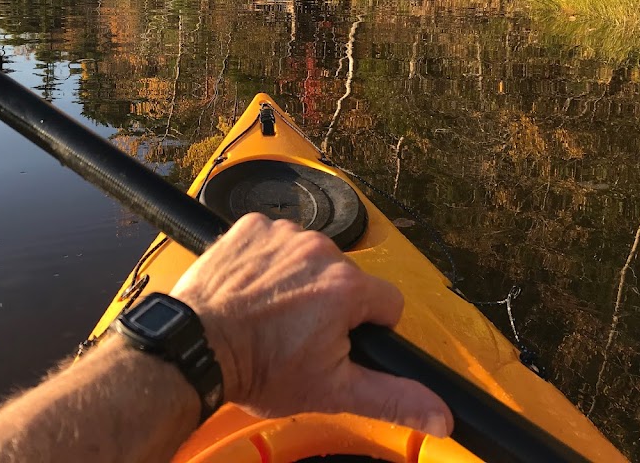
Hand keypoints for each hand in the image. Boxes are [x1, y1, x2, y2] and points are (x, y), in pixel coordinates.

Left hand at [170, 213, 452, 436]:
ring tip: (270, 312)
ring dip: (298, 278)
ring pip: (309, 256)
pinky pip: (274, 239)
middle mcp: (319, 248)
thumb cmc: (259, 368)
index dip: (368, 327)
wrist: (196, 346)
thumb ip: (392, 397)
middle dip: (329, 303)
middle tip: (296, 333)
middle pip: (345, 277)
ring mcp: (282, 232)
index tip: (338, 341)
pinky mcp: (251, 225)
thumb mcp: (332, 391)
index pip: (386, 302)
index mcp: (347, 287)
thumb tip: (442, 414)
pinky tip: (252, 288)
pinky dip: (267, 260)